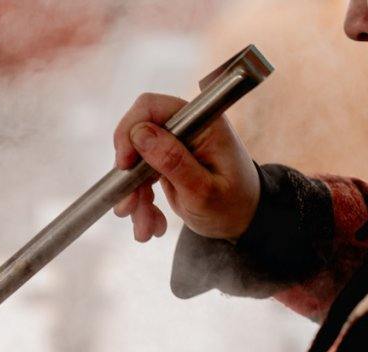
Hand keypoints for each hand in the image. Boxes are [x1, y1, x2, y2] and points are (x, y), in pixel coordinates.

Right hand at [112, 93, 259, 243]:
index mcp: (201, 123)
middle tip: (129, 208)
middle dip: (129, 177)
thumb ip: (173, 161)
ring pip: (135, 164)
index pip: (151, 107)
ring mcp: (174, 146)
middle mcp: (185, 128)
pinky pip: (140, 179)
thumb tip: (140, 134)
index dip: (130, 131)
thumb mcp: (203, 190)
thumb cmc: (233, 205)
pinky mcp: (166, 163)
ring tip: (146, 228)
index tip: (124, 165)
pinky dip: (142, 203)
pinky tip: (153, 223)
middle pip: (136, 137)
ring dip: (134, 197)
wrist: (243, 220)